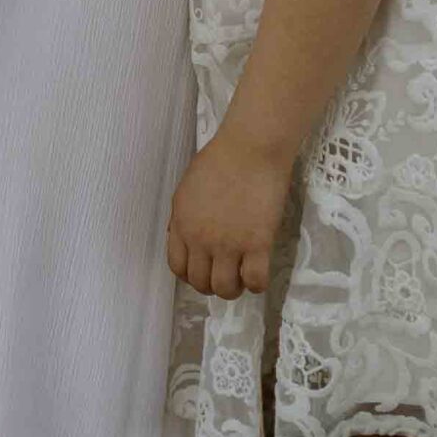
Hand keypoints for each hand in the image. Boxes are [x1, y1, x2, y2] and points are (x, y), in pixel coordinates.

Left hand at [166, 127, 291, 300]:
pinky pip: (255, 281)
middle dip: (212, 285)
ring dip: (233, 288)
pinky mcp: (257, 244)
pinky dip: (256, 284)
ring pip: (225, 289)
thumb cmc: (219, 160)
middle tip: (225, 274)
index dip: (191, 274)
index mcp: (182, 223)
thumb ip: (184, 217)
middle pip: (200, 283)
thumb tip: (184, 239)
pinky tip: (258, 272)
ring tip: (241, 276)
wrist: (250, 148)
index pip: (178, 268)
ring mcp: (229, 244)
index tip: (204, 269)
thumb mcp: (188, 189)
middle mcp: (201, 239)